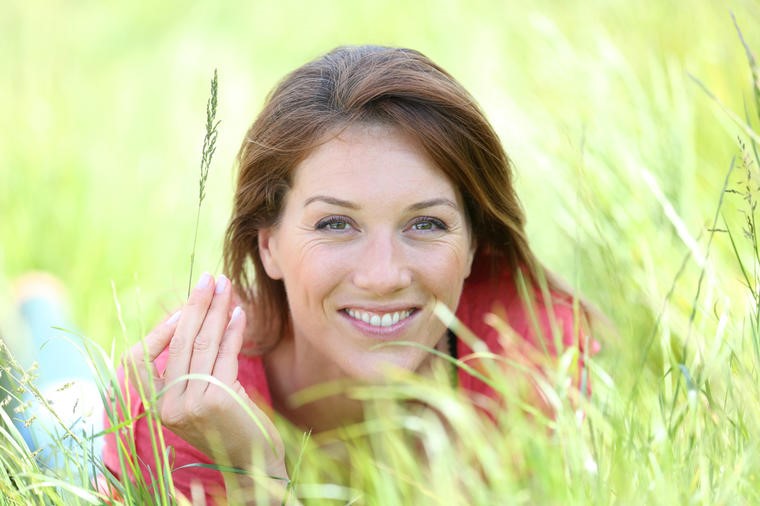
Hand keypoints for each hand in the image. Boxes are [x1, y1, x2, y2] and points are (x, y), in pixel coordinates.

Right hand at [125, 272, 285, 476]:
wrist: (254, 463)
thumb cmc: (230, 426)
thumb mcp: (200, 398)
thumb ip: (190, 370)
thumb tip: (189, 319)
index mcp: (156, 406)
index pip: (139, 359)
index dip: (161, 329)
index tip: (184, 305)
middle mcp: (167, 406)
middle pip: (178, 343)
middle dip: (195, 306)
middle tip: (209, 278)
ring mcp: (189, 404)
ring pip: (201, 345)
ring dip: (215, 310)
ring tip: (226, 286)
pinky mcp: (215, 400)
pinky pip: (223, 355)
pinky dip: (232, 331)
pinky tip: (239, 313)